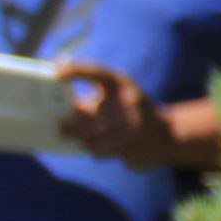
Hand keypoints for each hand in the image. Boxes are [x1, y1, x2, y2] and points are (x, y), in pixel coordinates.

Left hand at [56, 60, 176, 168]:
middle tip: (62, 128)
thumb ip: (90, 97)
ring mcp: (134, 124)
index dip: (76, 69)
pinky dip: (96, 150)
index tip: (56, 72)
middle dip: (69, 125)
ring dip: (83, 140)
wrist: (166, 134)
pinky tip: (101, 147)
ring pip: (90, 137)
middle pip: (86, 116)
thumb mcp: (116, 97)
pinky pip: (101, 151)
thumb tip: (54, 108)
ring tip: (83, 138)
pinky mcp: (134, 145)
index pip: (97, 71)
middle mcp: (129, 101)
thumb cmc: (128, 111)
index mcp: (122, 83)